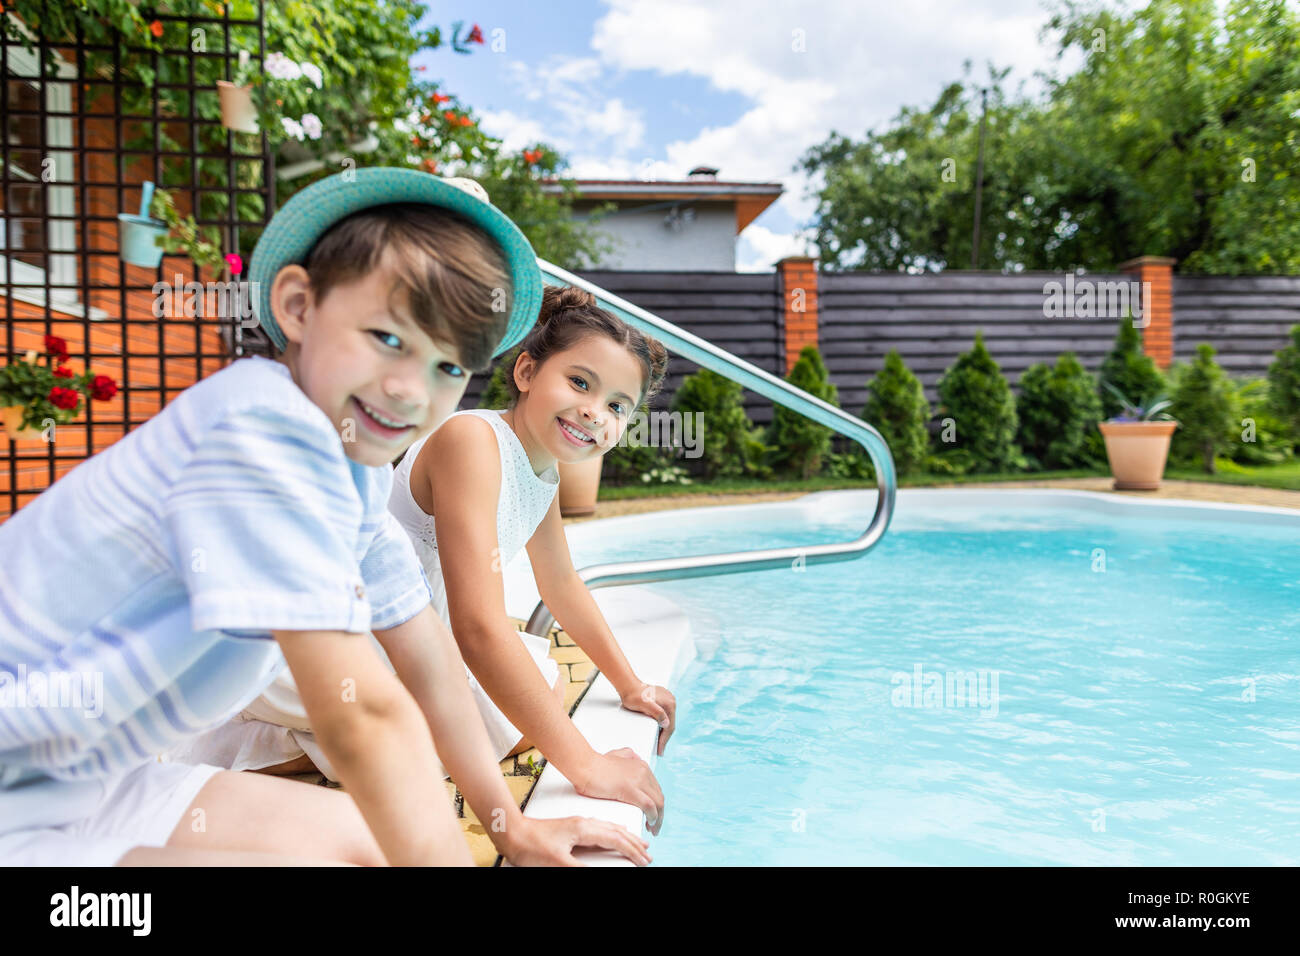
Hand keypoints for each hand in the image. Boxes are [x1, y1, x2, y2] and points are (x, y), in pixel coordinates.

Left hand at [501, 815, 650, 866]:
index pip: (615, 839)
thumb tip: (604, 871)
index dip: (631, 850)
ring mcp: (577, 824)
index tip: (644, 860)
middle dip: (633, 843)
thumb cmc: (531, 846)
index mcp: (583, 829)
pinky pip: (600, 828)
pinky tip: (612, 833)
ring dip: (624, 836)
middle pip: (616, 832)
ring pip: (609, 828)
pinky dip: (612, 832)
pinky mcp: (571, 827)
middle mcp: (583, 823)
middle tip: (647, 853)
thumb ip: (582, 869)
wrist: (512, 833)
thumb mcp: (558, 863)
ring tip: (637, 842)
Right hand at [574, 748, 665, 834]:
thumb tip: (634, 757)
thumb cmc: (595, 764)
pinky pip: (649, 806)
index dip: (656, 803)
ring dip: (658, 818)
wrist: (585, 766)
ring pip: (657, 802)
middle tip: (654, 825)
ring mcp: (638, 780)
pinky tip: (650, 823)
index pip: (656, 788)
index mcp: (640, 765)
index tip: (654, 813)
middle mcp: (643, 771)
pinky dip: (653, 817)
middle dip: (659, 813)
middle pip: (659, 796)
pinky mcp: (631, 790)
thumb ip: (627, 755)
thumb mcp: (616, 754)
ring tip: (652, 828)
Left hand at [621, 682, 676, 755]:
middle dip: (664, 738)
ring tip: (658, 743)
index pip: (669, 726)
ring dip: (663, 731)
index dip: (664, 741)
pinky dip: (661, 723)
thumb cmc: (633, 695)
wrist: (627, 685)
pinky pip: (664, 714)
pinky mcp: (662, 699)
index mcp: (669, 703)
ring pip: (667, 720)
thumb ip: (657, 713)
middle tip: (659, 750)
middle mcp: (671, 700)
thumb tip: (666, 723)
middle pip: (669, 724)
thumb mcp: (644, 705)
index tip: (660, 750)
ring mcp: (667, 699)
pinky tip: (657, 730)